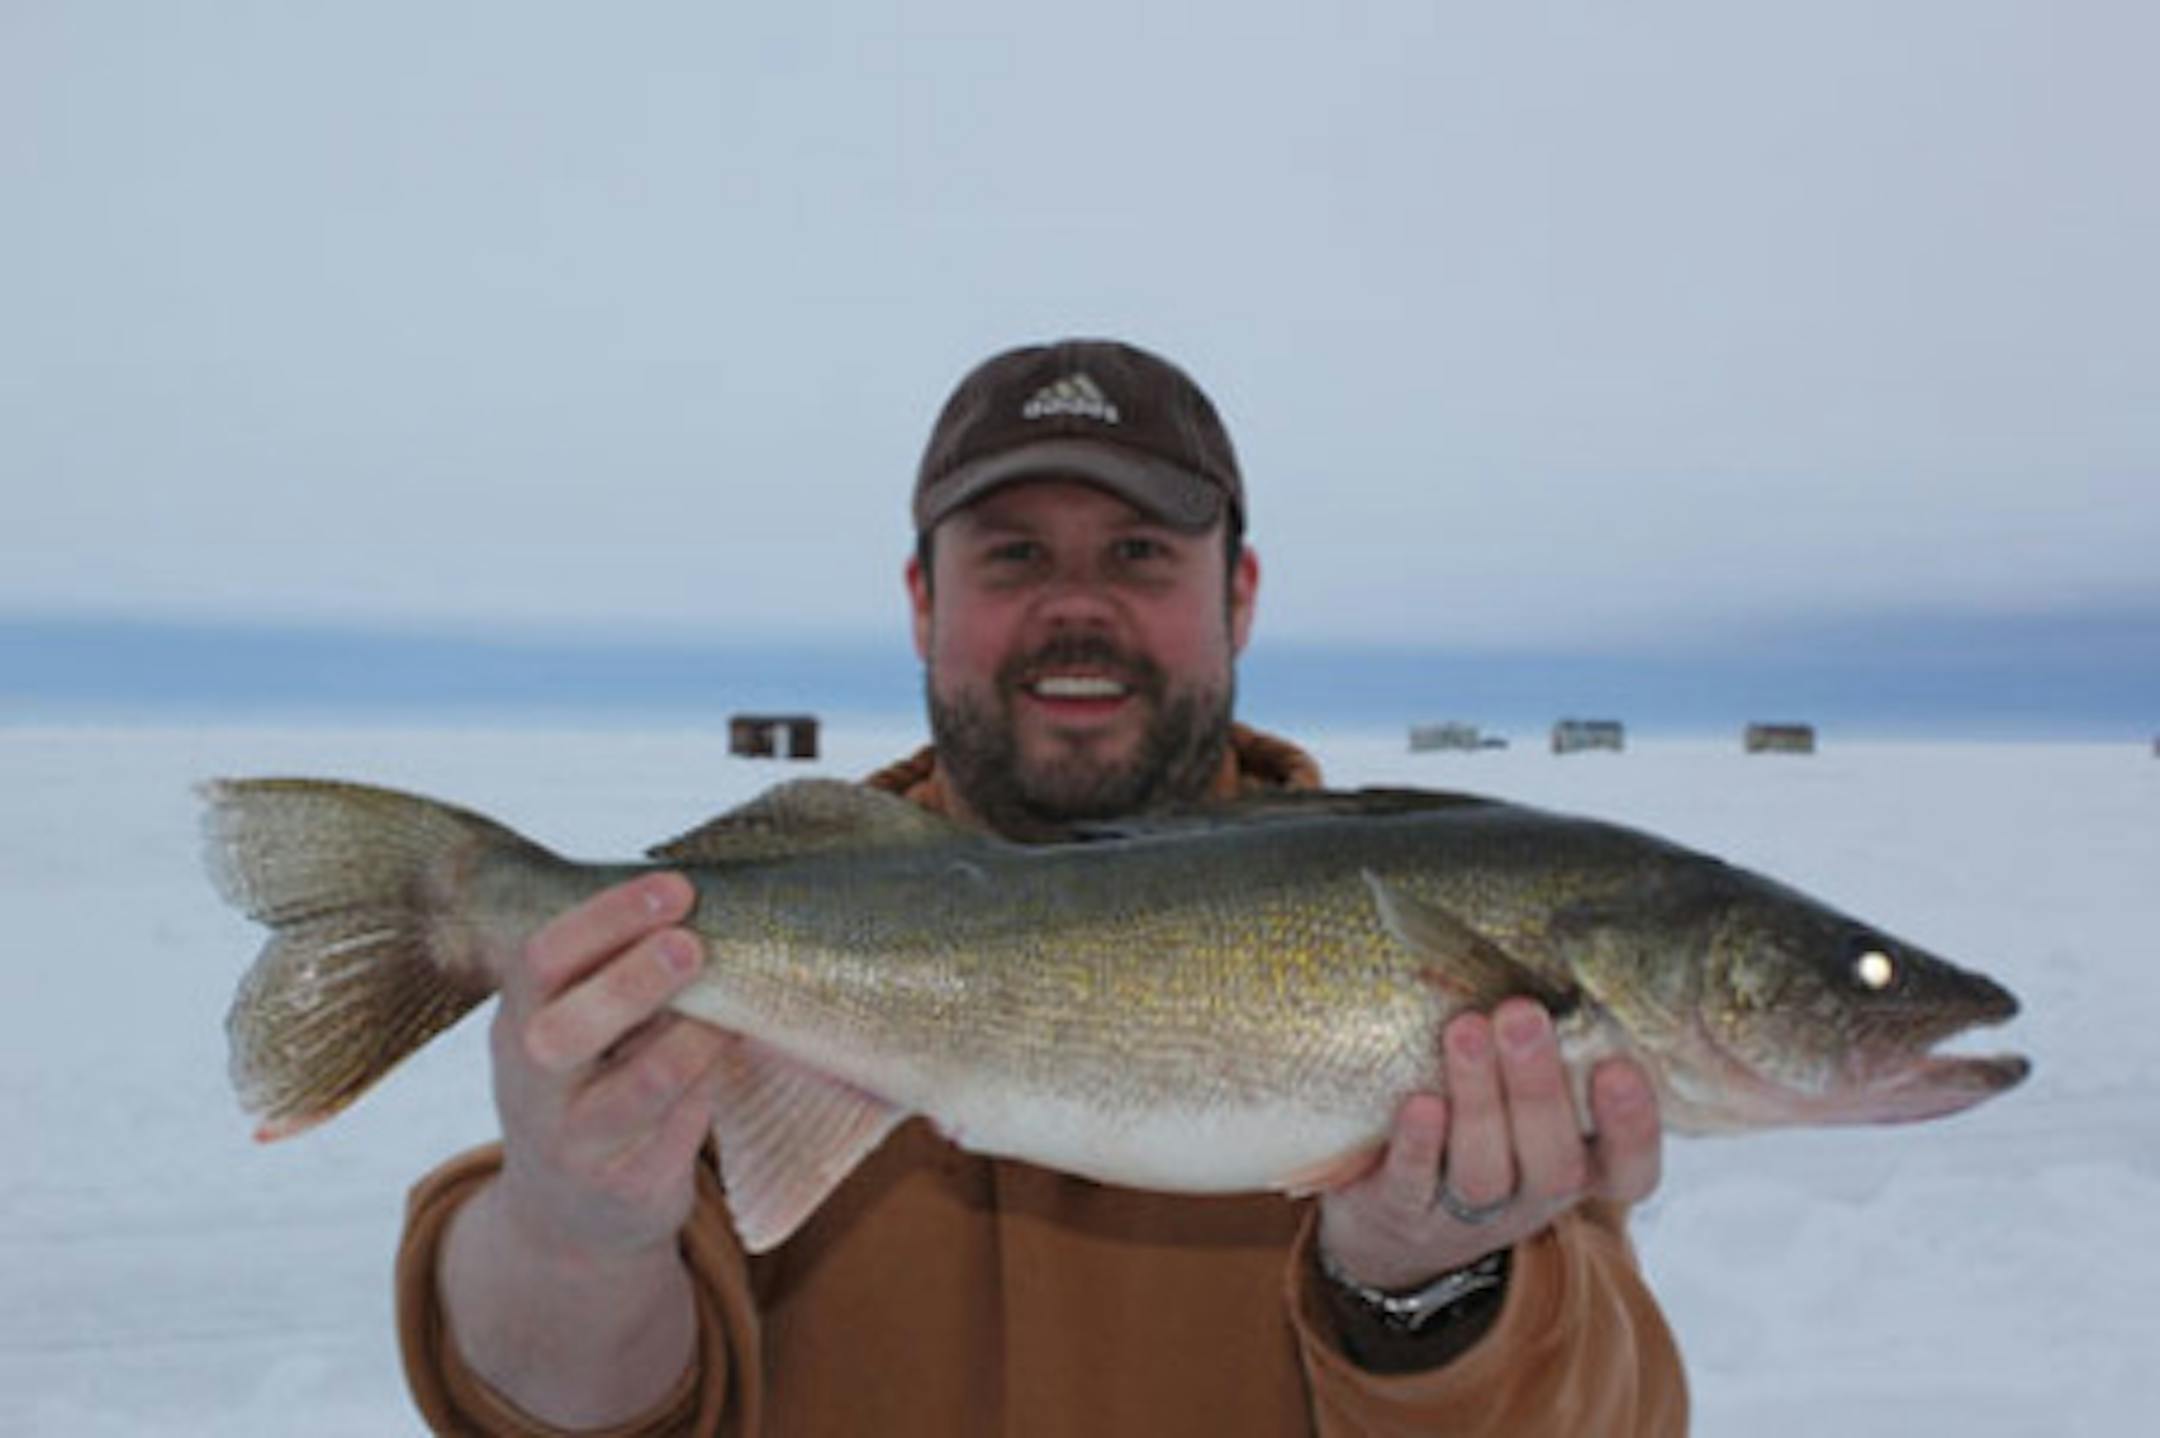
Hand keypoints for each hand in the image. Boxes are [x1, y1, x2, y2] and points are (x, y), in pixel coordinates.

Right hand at [487, 871, 729, 1261]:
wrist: (567, 1217)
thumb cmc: (588, 1085)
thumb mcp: (570, 1027)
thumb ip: (609, 973)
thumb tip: (700, 901)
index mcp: (518, 1021)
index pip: (541, 959)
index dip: (608, 917)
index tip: (676, 888)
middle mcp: (533, 1084)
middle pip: (570, 1027)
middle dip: (635, 979)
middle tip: (693, 944)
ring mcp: (576, 1141)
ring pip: (644, 1082)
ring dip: (696, 1037)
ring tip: (730, 1010)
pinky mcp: (628, 1185)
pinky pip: (683, 1127)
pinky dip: (713, 1084)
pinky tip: (729, 1055)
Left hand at [1318, 997, 1662, 1292]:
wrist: (1395, 1222)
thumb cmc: (1479, 1128)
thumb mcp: (1527, 1101)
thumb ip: (1553, 1047)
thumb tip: (1562, 957)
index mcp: (1579, 1169)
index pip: (1629, 1167)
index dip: (1632, 1126)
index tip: (1619, 1067)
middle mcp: (1531, 1198)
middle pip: (1551, 1162)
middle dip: (1538, 1087)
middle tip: (1523, 1015)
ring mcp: (1467, 1216)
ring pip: (1483, 1172)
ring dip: (1478, 1099)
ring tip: (1466, 1030)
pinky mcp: (1403, 1213)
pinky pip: (1414, 1185)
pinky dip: (1420, 1144)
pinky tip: (1420, 1102)